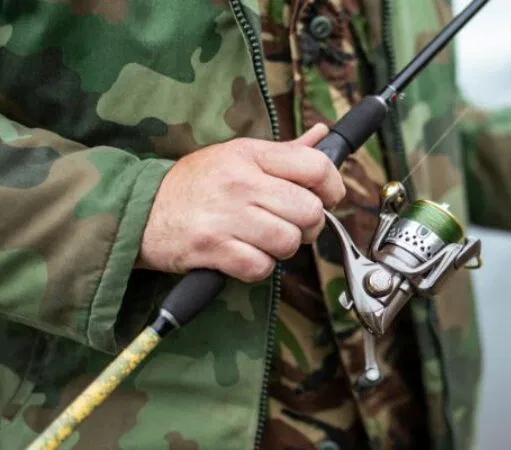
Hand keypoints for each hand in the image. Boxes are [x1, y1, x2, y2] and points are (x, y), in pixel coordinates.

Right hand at [137, 124, 345, 281]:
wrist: (139, 209)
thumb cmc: (195, 184)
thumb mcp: (237, 155)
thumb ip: (284, 151)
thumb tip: (323, 135)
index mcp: (251, 154)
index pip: (316, 166)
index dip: (332, 188)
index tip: (325, 198)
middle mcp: (240, 182)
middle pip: (310, 211)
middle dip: (307, 226)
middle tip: (289, 225)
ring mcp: (226, 215)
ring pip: (289, 241)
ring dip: (282, 249)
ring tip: (262, 240)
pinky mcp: (211, 247)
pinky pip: (261, 267)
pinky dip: (258, 268)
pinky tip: (243, 255)